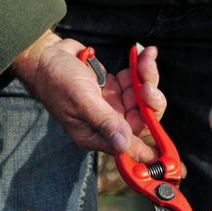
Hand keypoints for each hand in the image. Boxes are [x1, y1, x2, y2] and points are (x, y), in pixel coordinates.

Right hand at [11, 31, 164, 162]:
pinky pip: (136, 84)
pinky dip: (141, 70)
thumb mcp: (81, 100)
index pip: (129, 149)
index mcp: (96, 135)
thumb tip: (124, 145)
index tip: (165, 154)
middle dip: (150, 101)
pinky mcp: (114, 90)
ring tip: (145, 59)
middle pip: (142, 121)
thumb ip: (104, 121)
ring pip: (143, 100)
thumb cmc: (57, 80)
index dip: (149, 152)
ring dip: (147, 79)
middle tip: (147, 84)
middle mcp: (107, 124)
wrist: (46, 56)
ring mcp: (112, 107)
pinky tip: (143, 55)